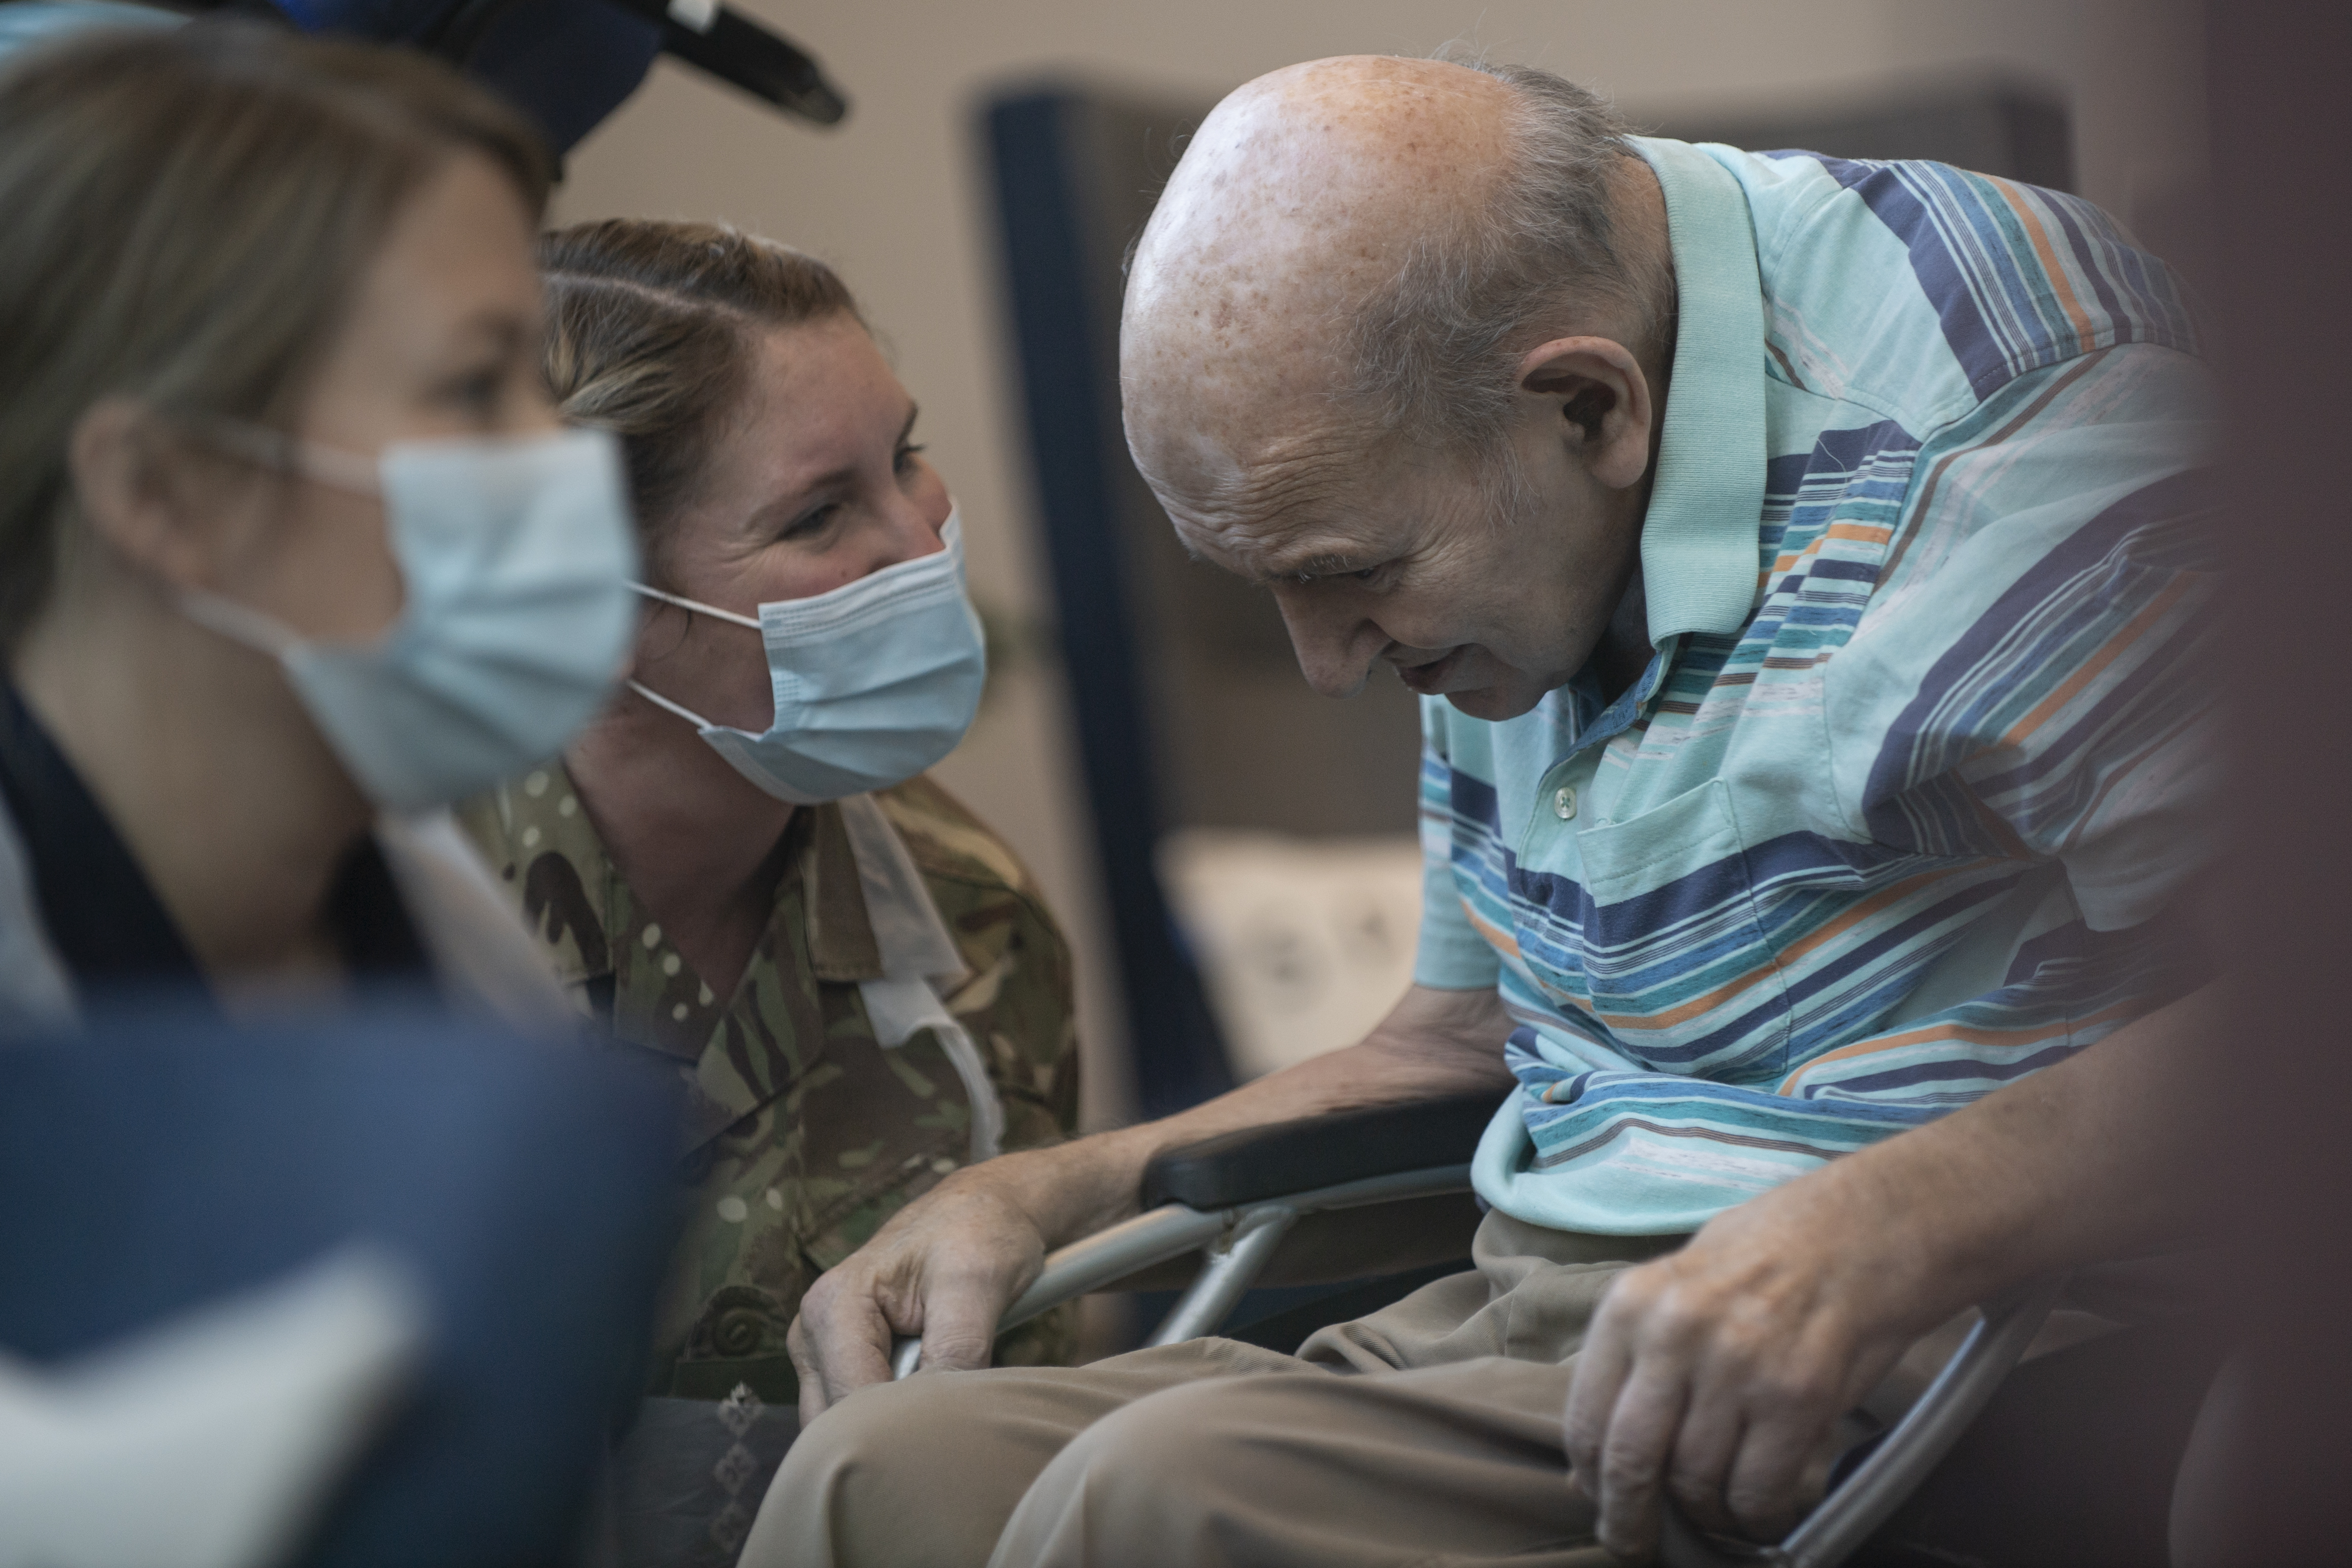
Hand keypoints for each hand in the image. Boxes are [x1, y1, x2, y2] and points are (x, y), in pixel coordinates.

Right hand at [786, 1162, 1051, 1422]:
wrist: (981, 1214)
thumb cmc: (977, 1236)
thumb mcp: (976, 1282)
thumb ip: (955, 1349)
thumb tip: (940, 1419)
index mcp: (831, 1307)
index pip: (852, 1404)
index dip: (905, 1429)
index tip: (958, 1433)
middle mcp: (811, 1335)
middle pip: (838, 1428)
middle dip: (893, 1441)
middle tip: (955, 1432)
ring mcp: (822, 1357)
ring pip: (846, 1432)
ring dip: (896, 1434)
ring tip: (949, 1413)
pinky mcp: (842, 1370)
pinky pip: (861, 1422)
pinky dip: (897, 1425)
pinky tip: (934, 1406)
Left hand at [1561, 1166, 1935, 1561]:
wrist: (1864, 1228)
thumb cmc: (1768, 1257)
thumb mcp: (1681, 1286)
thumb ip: (1638, 1359)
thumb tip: (1597, 1454)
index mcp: (1632, 1304)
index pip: (1587, 1417)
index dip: (1592, 1477)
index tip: (1601, 1501)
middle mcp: (1676, 1334)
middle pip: (1631, 1461)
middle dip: (1629, 1518)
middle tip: (1635, 1543)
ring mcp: (1737, 1366)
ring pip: (1696, 1482)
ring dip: (1703, 1514)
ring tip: (1714, 1512)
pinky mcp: (1798, 1397)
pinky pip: (1756, 1490)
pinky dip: (1753, 1516)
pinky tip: (1757, 1510)